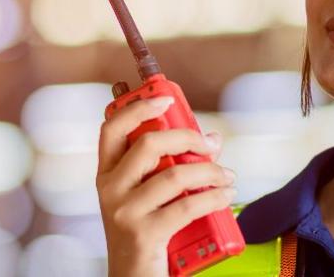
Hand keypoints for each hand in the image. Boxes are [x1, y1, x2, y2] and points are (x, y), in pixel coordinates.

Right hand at [96, 96, 236, 276]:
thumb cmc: (145, 234)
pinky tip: (225, 195)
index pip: (111, 129)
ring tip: (227, 177)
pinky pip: (187, 206)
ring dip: (210, 172)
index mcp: (106, 175)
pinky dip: (214, 197)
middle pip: (147, 145)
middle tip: (212, 145)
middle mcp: (109, 190)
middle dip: (188, 138)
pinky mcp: (143, 234)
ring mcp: (123, 213)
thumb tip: (212, 140)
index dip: (137, 108)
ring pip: (174, 175)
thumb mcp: (147, 198)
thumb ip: (170, 166)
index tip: (164, 99)